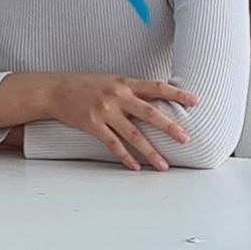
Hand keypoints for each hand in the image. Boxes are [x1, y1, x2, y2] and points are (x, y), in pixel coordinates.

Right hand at [27, 72, 197, 169]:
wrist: (54, 90)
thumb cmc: (84, 85)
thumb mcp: (110, 82)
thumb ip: (130, 91)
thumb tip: (154, 102)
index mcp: (124, 83)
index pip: (156, 87)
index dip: (177, 93)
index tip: (196, 101)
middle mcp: (117, 96)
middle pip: (149, 112)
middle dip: (169, 127)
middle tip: (186, 139)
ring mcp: (104, 111)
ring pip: (133, 134)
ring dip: (150, 151)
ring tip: (163, 165)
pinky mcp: (92, 124)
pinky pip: (113, 144)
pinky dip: (125, 157)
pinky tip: (135, 167)